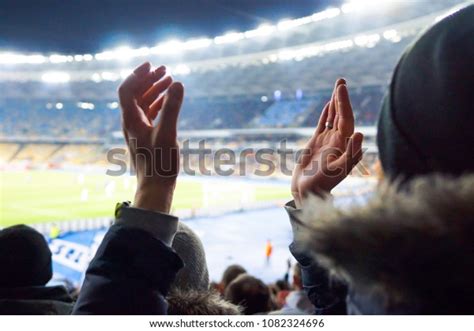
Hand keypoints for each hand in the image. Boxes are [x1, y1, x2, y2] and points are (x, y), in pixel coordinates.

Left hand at [118, 62, 183, 212]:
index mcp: (131, 120)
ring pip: (143, 103)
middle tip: (164, 69)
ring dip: (154, 90)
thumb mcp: (168, 133)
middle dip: (148, 79)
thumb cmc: (160, 163)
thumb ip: (172, 107)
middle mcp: (131, 123)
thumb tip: (177, 82)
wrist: (156, 187)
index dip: (137, 75)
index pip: (127, 90)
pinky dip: (158, 103)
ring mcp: (138, 130)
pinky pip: (149, 113)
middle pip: (135, 94)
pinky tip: (168, 99)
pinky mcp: (146, 136)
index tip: (151, 64)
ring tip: (169, 79)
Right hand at [291, 79, 362, 207]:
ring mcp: (328, 141)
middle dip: (341, 97)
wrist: (308, 192)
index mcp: (345, 144)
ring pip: (333, 117)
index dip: (344, 103)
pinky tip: (327, 105)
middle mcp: (339, 140)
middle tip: (341, 80)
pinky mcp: (317, 144)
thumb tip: (360, 133)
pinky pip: (323, 125)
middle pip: (342, 115)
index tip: (342, 88)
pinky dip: (325, 114)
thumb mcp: (338, 170)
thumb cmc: (323, 184)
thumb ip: (351, 153)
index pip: (347, 119)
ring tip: (337, 86)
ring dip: (335, 102)